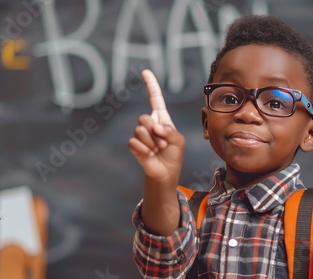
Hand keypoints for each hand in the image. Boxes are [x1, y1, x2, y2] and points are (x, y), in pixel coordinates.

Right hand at [128, 69, 184, 184]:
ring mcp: (140, 133)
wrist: (166, 172)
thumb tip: (154, 127)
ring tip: (157, 150)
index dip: (151, 85)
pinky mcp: (134, 144)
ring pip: (140, 130)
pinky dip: (144, 150)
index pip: (155, 98)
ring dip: (152, 143)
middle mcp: (150, 123)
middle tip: (163, 144)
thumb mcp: (178, 141)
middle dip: (156, 132)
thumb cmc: (174, 154)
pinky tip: (149, 154)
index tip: (145, 72)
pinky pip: (134, 141)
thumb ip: (169, 131)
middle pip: (145, 117)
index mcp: (162, 118)